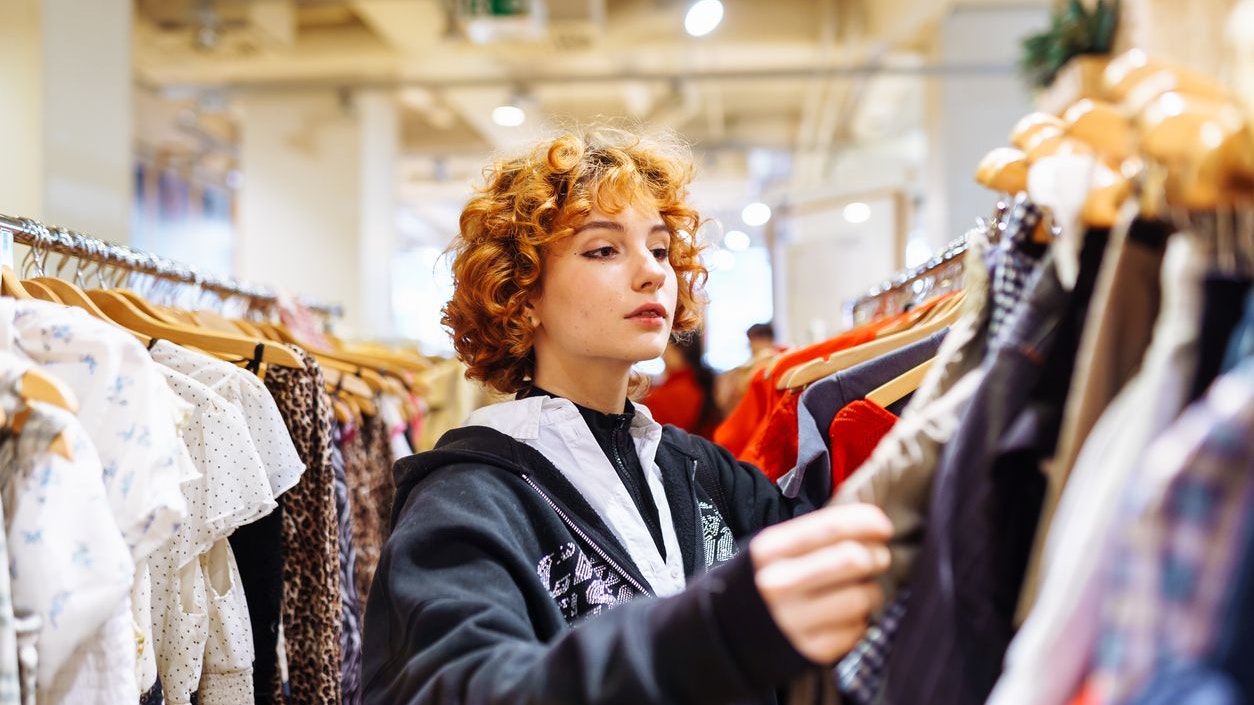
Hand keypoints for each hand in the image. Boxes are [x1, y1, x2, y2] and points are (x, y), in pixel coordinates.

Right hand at [749, 503, 891, 663]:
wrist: (723, 637)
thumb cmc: (759, 584)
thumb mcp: (772, 551)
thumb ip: (815, 537)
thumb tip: (872, 526)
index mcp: (770, 551)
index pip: (831, 527)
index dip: (867, 522)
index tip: (883, 527)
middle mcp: (780, 584)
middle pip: (854, 560)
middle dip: (877, 556)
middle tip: (878, 558)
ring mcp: (794, 621)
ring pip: (863, 596)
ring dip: (871, 591)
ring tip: (859, 590)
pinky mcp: (810, 652)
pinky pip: (857, 629)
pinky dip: (858, 620)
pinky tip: (843, 616)